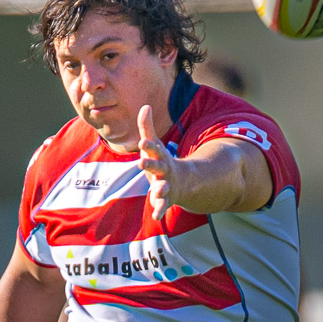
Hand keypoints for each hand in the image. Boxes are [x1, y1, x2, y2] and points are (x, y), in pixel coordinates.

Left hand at [137, 105, 179, 219]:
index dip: (148, 146)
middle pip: (157, 167)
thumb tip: (145, 106)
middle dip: (150, 165)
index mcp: (159, 156)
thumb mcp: (153, 144)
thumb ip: (147, 127)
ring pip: (163, 187)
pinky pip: (162, 205)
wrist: (181, 182)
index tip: (142, 143)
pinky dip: (160, 210)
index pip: (153, 149)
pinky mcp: (165, 198)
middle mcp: (164, 170)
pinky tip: (157, 216)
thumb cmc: (161, 160)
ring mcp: (166, 184)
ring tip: (157, 191)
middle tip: (141, 164)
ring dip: (160, 189)